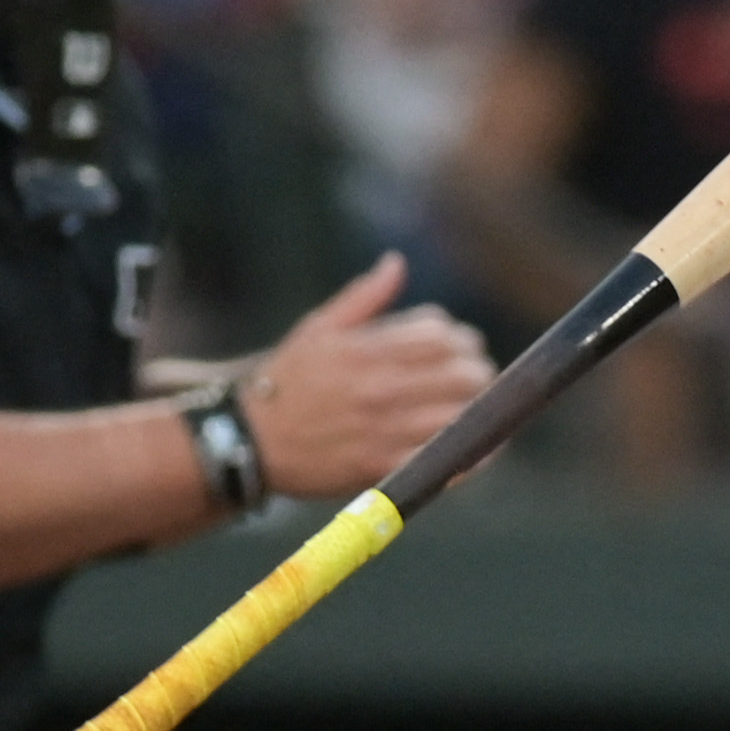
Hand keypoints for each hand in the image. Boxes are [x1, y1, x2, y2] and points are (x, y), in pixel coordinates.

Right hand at [240, 254, 492, 498]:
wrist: (250, 441)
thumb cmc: (287, 381)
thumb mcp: (318, 328)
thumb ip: (364, 297)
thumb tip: (397, 262)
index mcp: (368, 350)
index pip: (443, 335)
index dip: (460, 339)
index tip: (460, 347)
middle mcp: (381, 388)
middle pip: (464, 374)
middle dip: (477, 371)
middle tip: (474, 376)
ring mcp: (384, 430)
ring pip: (463, 415)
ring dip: (479, 411)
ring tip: (476, 408)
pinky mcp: (383, 467)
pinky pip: (445, 461)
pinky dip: (469, 454)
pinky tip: (476, 446)